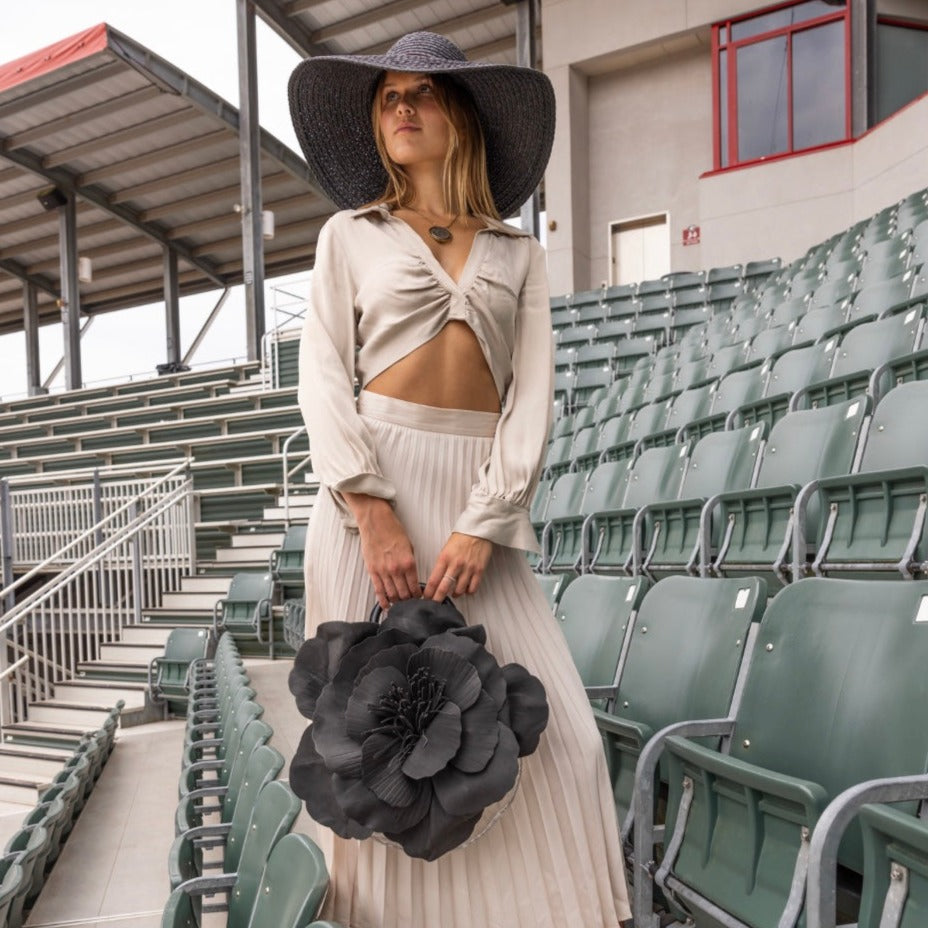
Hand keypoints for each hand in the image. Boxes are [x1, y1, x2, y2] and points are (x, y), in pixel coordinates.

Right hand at [345, 494, 418, 610]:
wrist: (375, 521)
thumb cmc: (392, 530)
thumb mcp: (409, 546)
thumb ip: (410, 563)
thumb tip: (412, 577)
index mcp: (408, 562)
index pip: (415, 587)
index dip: (418, 596)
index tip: (419, 599)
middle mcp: (396, 569)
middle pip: (404, 594)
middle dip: (408, 601)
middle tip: (410, 605)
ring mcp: (383, 571)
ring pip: (392, 594)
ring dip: (397, 602)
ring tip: (400, 606)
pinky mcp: (372, 571)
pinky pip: (378, 590)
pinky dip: (383, 600)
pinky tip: (386, 606)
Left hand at [423, 532, 492, 600]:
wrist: (478, 530)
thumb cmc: (461, 538)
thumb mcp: (446, 549)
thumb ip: (442, 564)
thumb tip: (437, 579)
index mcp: (444, 558)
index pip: (433, 580)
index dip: (428, 592)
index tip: (426, 598)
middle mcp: (455, 565)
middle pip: (443, 588)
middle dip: (437, 599)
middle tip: (435, 604)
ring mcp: (468, 569)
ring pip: (459, 590)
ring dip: (454, 595)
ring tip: (453, 594)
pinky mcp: (479, 570)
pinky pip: (472, 588)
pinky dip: (468, 592)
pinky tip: (466, 590)